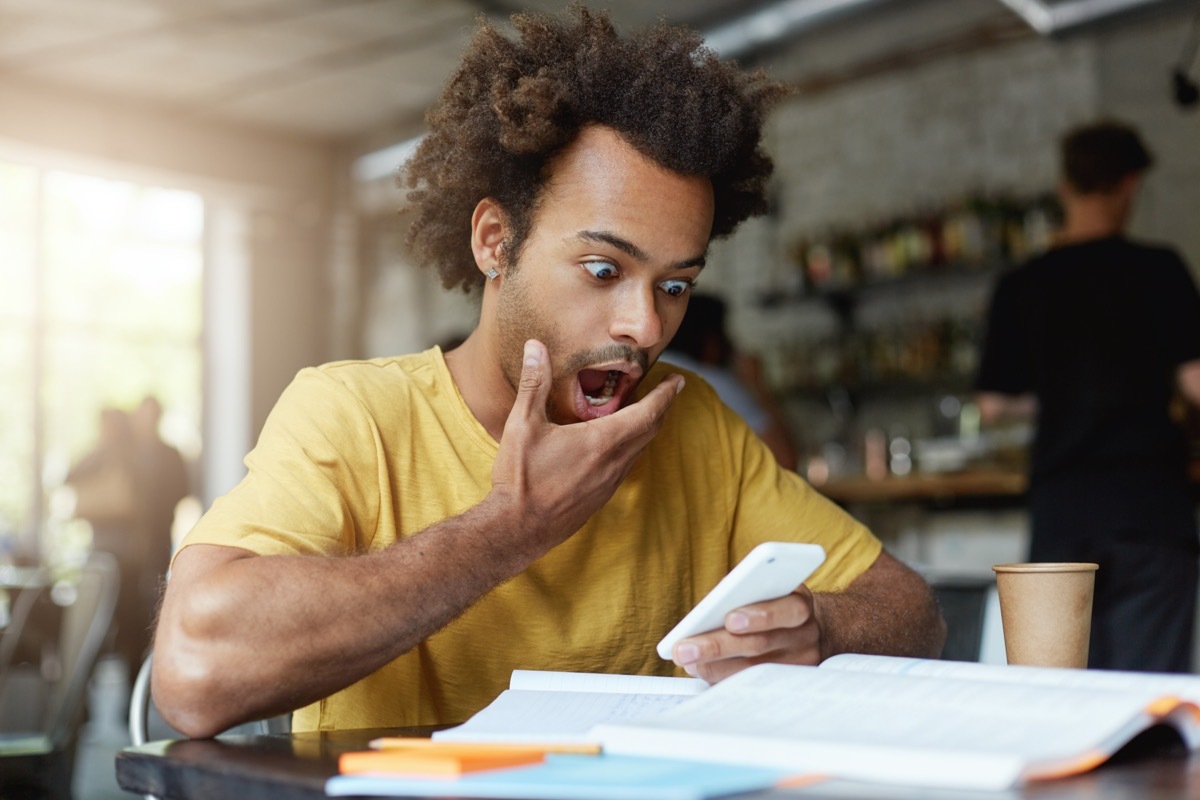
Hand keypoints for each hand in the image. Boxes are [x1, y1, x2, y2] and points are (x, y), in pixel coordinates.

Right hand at [490, 339, 682, 556]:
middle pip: (651, 430)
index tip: (679, 380)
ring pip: (640, 449)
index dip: (666, 394)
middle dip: (663, 407)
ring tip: (647, 410)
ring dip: (648, 427)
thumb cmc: (521, 478)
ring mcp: (609, 483)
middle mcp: (614, 463)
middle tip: (670, 389)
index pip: (648, 412)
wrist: (518, 529)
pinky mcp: (601, 497)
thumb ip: (533, 383)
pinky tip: (620, 443)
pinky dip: (633, 446)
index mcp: (602, 441)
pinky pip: (627, 465)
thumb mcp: (523, 424)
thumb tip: (535, 346)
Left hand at [669, 586, 821, 682]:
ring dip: (714, 667)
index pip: (787, 610)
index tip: (729, 620)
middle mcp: (804, 636)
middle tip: (684, 650)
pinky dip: (723, 679)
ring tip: (687, 662)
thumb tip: (708, 608)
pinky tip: (702, 672)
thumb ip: (743, 591)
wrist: (810, 630)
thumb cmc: (776, 603)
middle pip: (760, 644)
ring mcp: (798, 664)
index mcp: (800, 604)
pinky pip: (752, 686)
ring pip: (753, 670)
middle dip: (718, 647)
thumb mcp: (769, 588)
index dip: (760, 616)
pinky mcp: (788, 684)